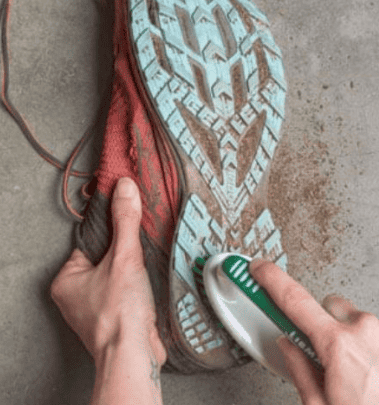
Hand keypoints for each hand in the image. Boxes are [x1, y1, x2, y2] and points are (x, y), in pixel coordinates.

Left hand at [50, 177, 166, 367]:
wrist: (135, 355)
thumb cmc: (119, 312)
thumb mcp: (124, 256)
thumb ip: (125, 220)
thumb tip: (124, 186)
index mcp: (66, 279)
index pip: (90, 240)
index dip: (111, 229)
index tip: (129, 219)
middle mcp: (76, 294)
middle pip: (105, 256)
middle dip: (125, 249)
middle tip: (140, 244)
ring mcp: (94, 306)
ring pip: (117, 272)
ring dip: (133, 266)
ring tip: (146, 261)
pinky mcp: (113, 316)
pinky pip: (125, 288)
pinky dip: (137, 282)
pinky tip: (149, 278)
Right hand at [249, 259, 378, 404]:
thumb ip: (300, 371)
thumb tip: (289, 347)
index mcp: (339, 345)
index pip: (295, 301)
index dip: (272, 280)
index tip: (260, 269)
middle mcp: (366, 328)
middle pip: (328, 307)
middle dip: (321, 326)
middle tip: (323, 357)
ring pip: (355, 319)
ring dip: (349, 337)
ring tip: (357, 374)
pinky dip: (372, 344)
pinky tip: (376, 372)